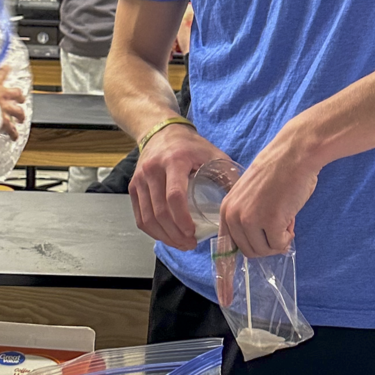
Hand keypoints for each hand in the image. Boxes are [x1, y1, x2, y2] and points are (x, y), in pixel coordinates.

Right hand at [0, 66, 25, 141]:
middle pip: (17, 93)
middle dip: (19, 97)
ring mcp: (5, 109)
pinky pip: (11, 130)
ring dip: (20, 116)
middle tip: (20, 99)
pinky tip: (14, 137)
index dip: (5, 70)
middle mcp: (2, 95)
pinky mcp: (3, 121)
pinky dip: (13, 134)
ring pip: (19, 112)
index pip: (1, 73)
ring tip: (20, 119)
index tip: (7, 67)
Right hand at [128, 124, 227, 249]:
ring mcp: (140, 179)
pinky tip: (166, 236)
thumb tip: (240, 202)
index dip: (182, 219)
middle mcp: (153, 170)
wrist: (161, 131)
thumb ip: (227, 175)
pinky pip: (140, 216)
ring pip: (148, 217)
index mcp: (174, 161)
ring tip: (181, 243)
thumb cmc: (189, 145)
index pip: (174, 196)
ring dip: (164, 236)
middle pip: (160, 211)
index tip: (193, 232)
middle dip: (175, 234)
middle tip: (190, 244)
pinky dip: (152, 231)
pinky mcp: (133, 186)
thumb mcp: (212, 153)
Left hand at [218, 123, 321, 258]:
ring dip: (278, 241)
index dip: (229, 263)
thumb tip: (255, 242)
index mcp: (226, 208)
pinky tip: (290, 219)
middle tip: (278, 228)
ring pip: (264, 250)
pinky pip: (279, 245)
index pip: (225, 244)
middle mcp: (234, 215)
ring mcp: (251, 219)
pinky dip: (287, 238)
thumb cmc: (277, 171)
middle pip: (248, 251)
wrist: (294, 155)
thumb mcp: (250, 195)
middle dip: (266, 244)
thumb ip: (246, 217)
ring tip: (284, 219)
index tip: (228, 277)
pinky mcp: (270, 222)